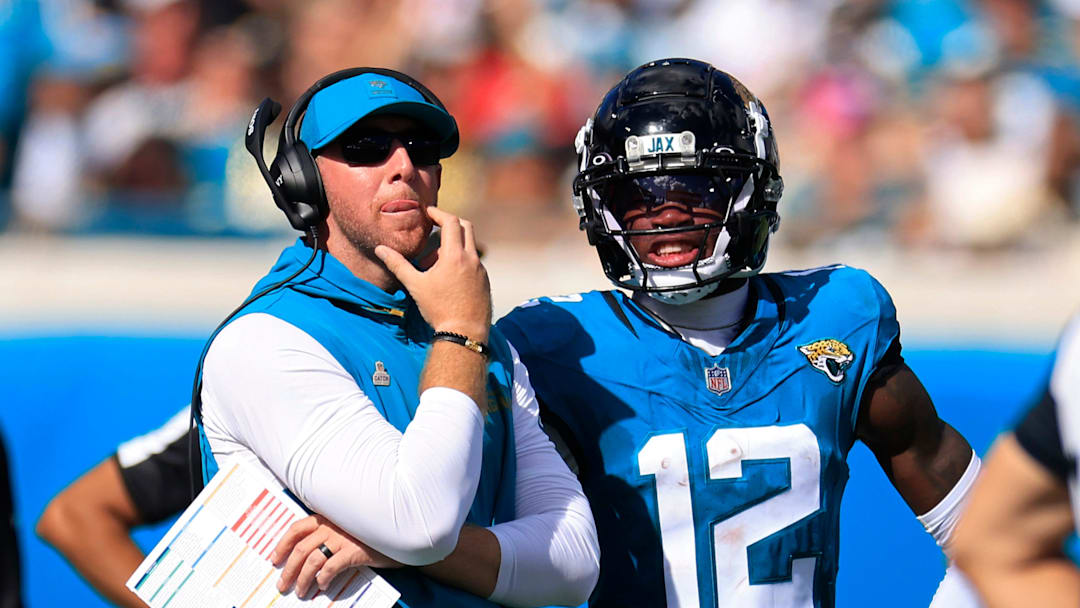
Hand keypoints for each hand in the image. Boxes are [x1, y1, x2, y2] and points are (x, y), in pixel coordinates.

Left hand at [270, 514, 401, 598]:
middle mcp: (332, 525)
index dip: (282, 544)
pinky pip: (332, 567)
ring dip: (302, 579)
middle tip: (283, 584)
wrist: (399, 532)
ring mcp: (343, 537)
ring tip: (301, 592)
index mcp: (328, 517)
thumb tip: (307, 558)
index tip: (275, 559)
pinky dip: (324, 578)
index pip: (297, 528)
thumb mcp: (348, 527)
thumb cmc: (372, 532)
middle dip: (288, 570)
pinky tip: (322, 586)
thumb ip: (329, 535)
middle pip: (301, 549)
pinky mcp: (355, 551)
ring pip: (312, 560)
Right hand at [376, 207, 490, 341]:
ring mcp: (481, 270)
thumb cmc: (439, 309)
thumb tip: (380, 249)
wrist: (464, 333)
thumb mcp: (415, 285)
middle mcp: (472, 259)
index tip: (428, 213)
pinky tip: (446, 277)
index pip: (451, 222)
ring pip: (468, 247)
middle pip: (466, 227)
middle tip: (433, 228)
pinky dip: (460, 260)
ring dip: (452, 246)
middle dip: (449, 224)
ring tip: (432, 264)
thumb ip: (398, 264)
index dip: (438, 213)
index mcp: (455, 255)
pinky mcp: (485, 281)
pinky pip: (473, 262)